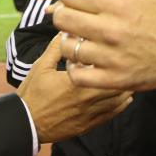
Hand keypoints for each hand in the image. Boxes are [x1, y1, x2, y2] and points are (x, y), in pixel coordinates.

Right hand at [17, 34, 132, 142]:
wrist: (26, 123)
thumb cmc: (32, 92)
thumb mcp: (41, 65)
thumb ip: (57, 47)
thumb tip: (68, 30)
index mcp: (76, 82)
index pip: (104, 68)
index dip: (114, 59)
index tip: (118, 50)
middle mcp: (86, 99)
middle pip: (117, 86)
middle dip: (124, 74)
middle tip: (129, 62)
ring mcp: (89, 114)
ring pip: (118, 102)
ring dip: (125, 89)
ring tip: (129, 78)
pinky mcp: (89, 125)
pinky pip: (111, 115)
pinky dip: (121, 106)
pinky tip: (125, 99)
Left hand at [49, 0, 155, 90]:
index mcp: (118, 5)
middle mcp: (113, 31)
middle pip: (63, 19)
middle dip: (61, 14)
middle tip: (70, 15)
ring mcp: (112, 58)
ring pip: (67, 47)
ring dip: (67, 40)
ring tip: (78, 36)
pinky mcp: (113, 80)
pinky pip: (77, 76)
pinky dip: (73, 67)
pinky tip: (80, 58)